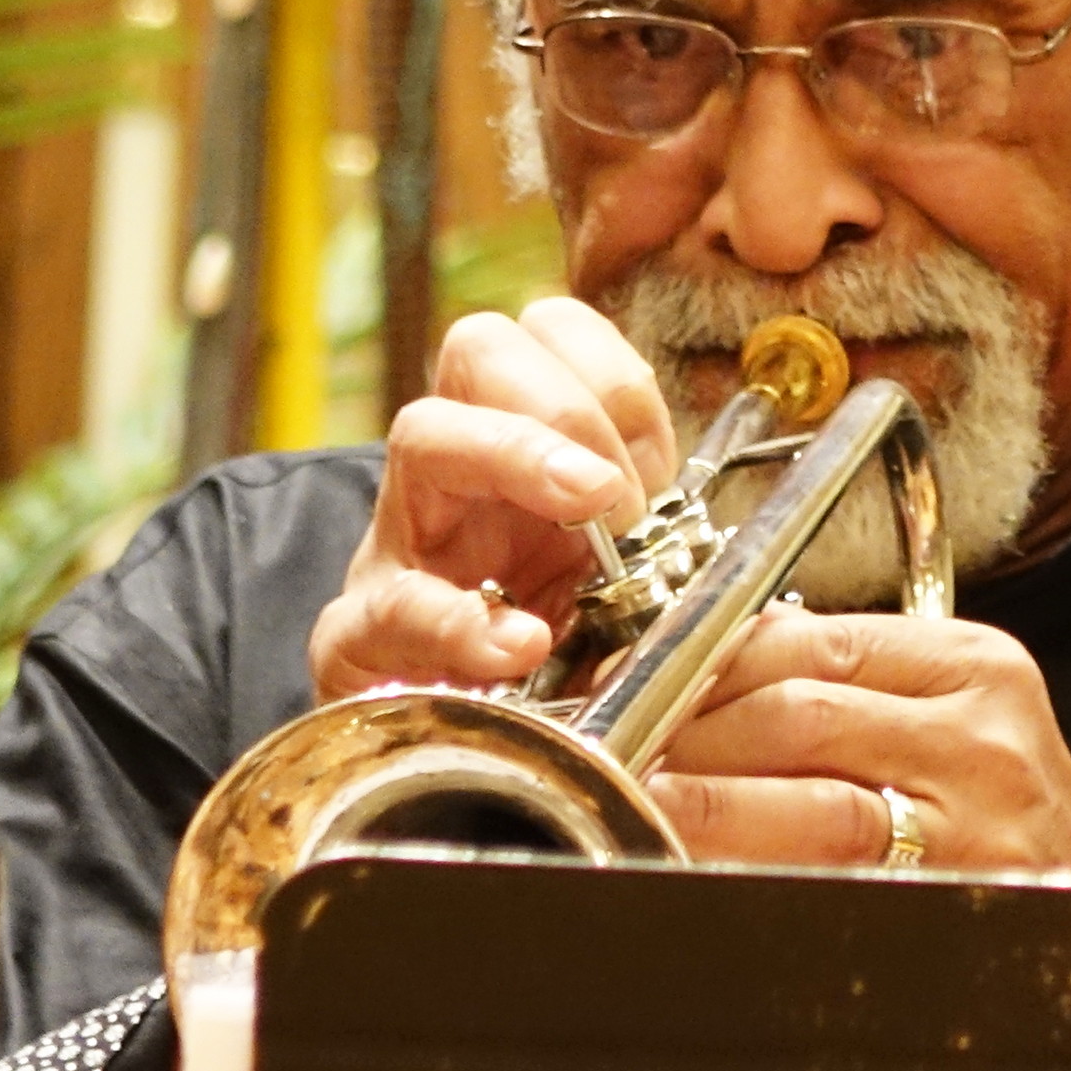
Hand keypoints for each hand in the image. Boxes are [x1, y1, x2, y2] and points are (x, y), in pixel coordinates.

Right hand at [308, 299, 678, 701]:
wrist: (465, 741)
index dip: (614, 378)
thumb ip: (655, 525)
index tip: (660, 468)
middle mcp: (455, 467)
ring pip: (423, 430)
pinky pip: (390, 602)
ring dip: (517, 455)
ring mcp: (399, 540)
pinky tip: (516, 643)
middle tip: (616, 496)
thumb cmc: (545, 640)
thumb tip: (711, 515)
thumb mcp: (613, 570)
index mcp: (523, 437)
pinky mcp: (359, 634)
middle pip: (480, 344)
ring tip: (585, 519)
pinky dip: (457, 620)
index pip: (553, 329)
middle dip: (565, 404)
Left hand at [647, 607, 1070, 873]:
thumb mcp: (949, 724)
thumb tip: (693, 673)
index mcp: (973, 667)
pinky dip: (745, 871)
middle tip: (610, 751)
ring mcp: (972, 827)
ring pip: (803, 797)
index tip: (632, 684)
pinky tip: (693, 869)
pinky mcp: (950, 904)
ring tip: (632, 807)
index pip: (804, 637)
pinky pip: (823, 881)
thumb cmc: (1004, 828)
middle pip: (794, 710)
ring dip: (698, 803)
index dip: (698, 661)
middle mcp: (980, 735)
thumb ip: (847, 688)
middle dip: (683, 733)